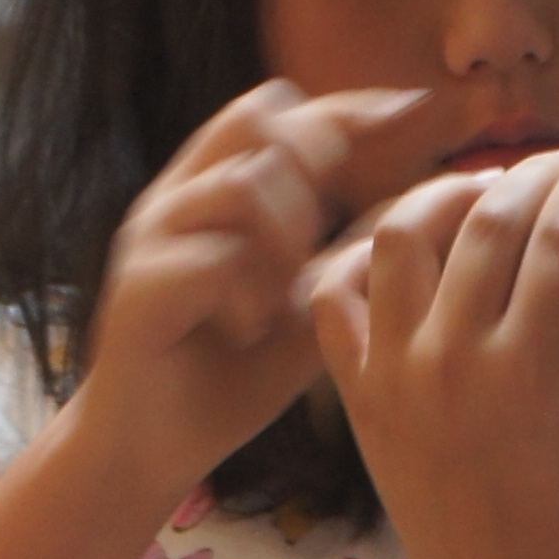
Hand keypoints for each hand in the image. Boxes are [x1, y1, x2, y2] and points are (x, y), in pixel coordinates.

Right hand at [72, 83, 427, 511]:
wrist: (149, 452)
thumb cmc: (226, 382)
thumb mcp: (306, 314)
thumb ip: (350, 263)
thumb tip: (421, 214)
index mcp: (215, 191)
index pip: (284, 113)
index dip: (348, 106)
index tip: (411, 111)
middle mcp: (179, 197)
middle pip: (259, 118)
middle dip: (313, 166)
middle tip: (320, 239)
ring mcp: (152, 237)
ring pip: (243, 184)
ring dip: (286, 236)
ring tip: (280, 298)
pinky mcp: (137, 287)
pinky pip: (216, 260)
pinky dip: (249, 295)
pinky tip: (249, 333)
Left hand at [305, 134, 558, 558]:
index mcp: (535, 365)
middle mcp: (458, 360)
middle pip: (490, 220)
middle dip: (533, 172)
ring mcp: (397, 374)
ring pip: (404, 234)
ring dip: (447, 194)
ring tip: (483, 195)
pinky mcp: (356, 395)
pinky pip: (335, 298)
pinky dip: (361, 259)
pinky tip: (405, 253)